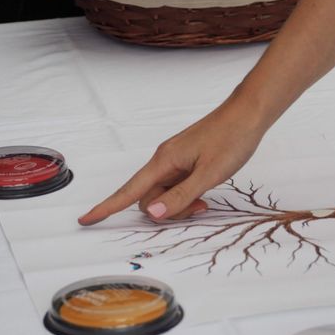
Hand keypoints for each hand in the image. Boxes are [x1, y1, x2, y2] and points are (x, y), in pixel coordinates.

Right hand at [78, 87, 266, 224]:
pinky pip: (177, 185)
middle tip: (199, 207)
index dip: (107, 207)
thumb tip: (152, 214)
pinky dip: (187, 194)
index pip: (129, 190)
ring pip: (165, 193)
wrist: (248, 114)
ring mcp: (176, 160)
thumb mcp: (209, 174)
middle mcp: (165, 160)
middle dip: (167, 211)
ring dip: (180, 204)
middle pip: (150, 198)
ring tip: (205, 200)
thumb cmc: (231, 139)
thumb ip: (181, 195)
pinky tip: (204, 193)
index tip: (86, 220)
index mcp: (164, 161)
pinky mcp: (188, 161)